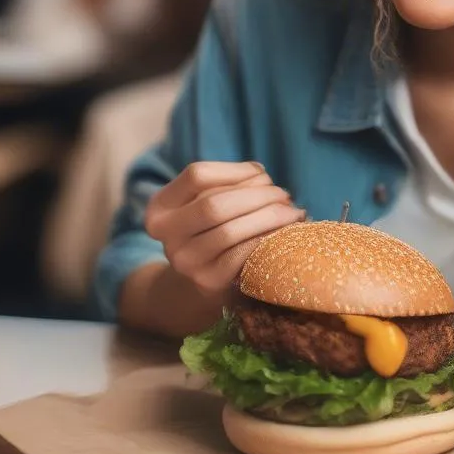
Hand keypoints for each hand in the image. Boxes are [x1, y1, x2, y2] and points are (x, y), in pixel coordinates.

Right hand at [145, 161, 303, 295]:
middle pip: (214, 204)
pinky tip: (286, 234)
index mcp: (160, 207)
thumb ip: (230, 183)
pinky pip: (242, 256)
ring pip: (230, 231)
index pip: (196, 175)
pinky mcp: (207, 282)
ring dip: (270, 217)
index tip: (262, 173)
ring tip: (292, 212)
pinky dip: (267, 240)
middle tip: (285, 195)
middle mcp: (165, 234)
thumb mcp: (208, 202)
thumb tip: (260, 175)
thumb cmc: (213, 230)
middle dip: (258, 195)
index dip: (235, 170)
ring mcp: (184, 261)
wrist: (202, 282)